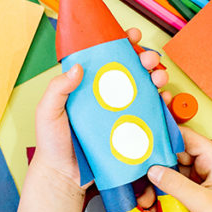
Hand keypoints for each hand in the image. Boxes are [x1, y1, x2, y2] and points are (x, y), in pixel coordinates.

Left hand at [33, 28, 168, 187]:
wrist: (64, 176)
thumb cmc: (52, 142)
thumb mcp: (48, 111)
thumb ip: (58, 89)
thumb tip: (78, 68)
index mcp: (86, 84)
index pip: (105, 57)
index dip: (120, 42)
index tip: (132, 35)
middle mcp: (105, 94)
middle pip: (130, 68)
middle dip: (145, 58)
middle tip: (149, 60)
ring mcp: (119, 111)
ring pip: (144, 87)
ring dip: (156, 77)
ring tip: (159, 78)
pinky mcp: (130, 128)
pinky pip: (149, 113)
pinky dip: (160, 103)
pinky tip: (163, 99)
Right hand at [147, 127, 211, 211]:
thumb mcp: (200, 201)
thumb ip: (174, 184)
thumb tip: (151, 170)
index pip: (185, 137)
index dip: (164, 138)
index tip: (142, 144)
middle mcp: (210, 164)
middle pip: (177, 155)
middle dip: (158, 166)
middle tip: (139, 178)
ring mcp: (206, 178)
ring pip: (176, 172)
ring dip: (160, 183)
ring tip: (145, 198)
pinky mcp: (202, 191)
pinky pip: (180, 185)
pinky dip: (167, 192)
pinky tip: (155, 203)